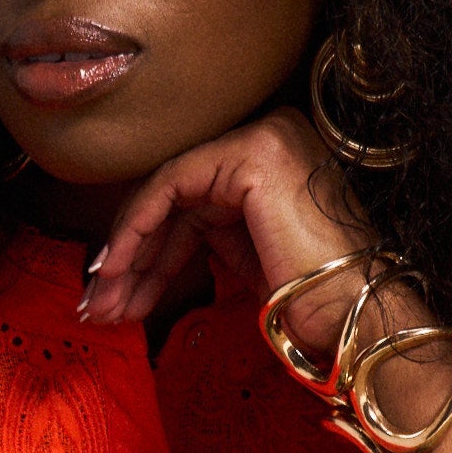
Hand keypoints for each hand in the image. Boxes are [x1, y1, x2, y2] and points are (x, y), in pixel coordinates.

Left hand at [79, 108, 381, 356]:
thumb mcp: (242, 256)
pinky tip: (116, 269)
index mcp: (269, 156)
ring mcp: (259, 139)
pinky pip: (169, 187)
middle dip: (130, 258)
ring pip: (164, 193)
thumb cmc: (308, 300)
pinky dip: (135, 230)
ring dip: (126, 254)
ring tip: (102, 305)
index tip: (114, 293)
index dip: (146, 249)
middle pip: (174, 197)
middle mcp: (267, 135)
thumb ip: (199, 232)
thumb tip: (134, 249)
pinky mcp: (248, 155)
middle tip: (98, 306)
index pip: (189, 197)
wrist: (353, 317)